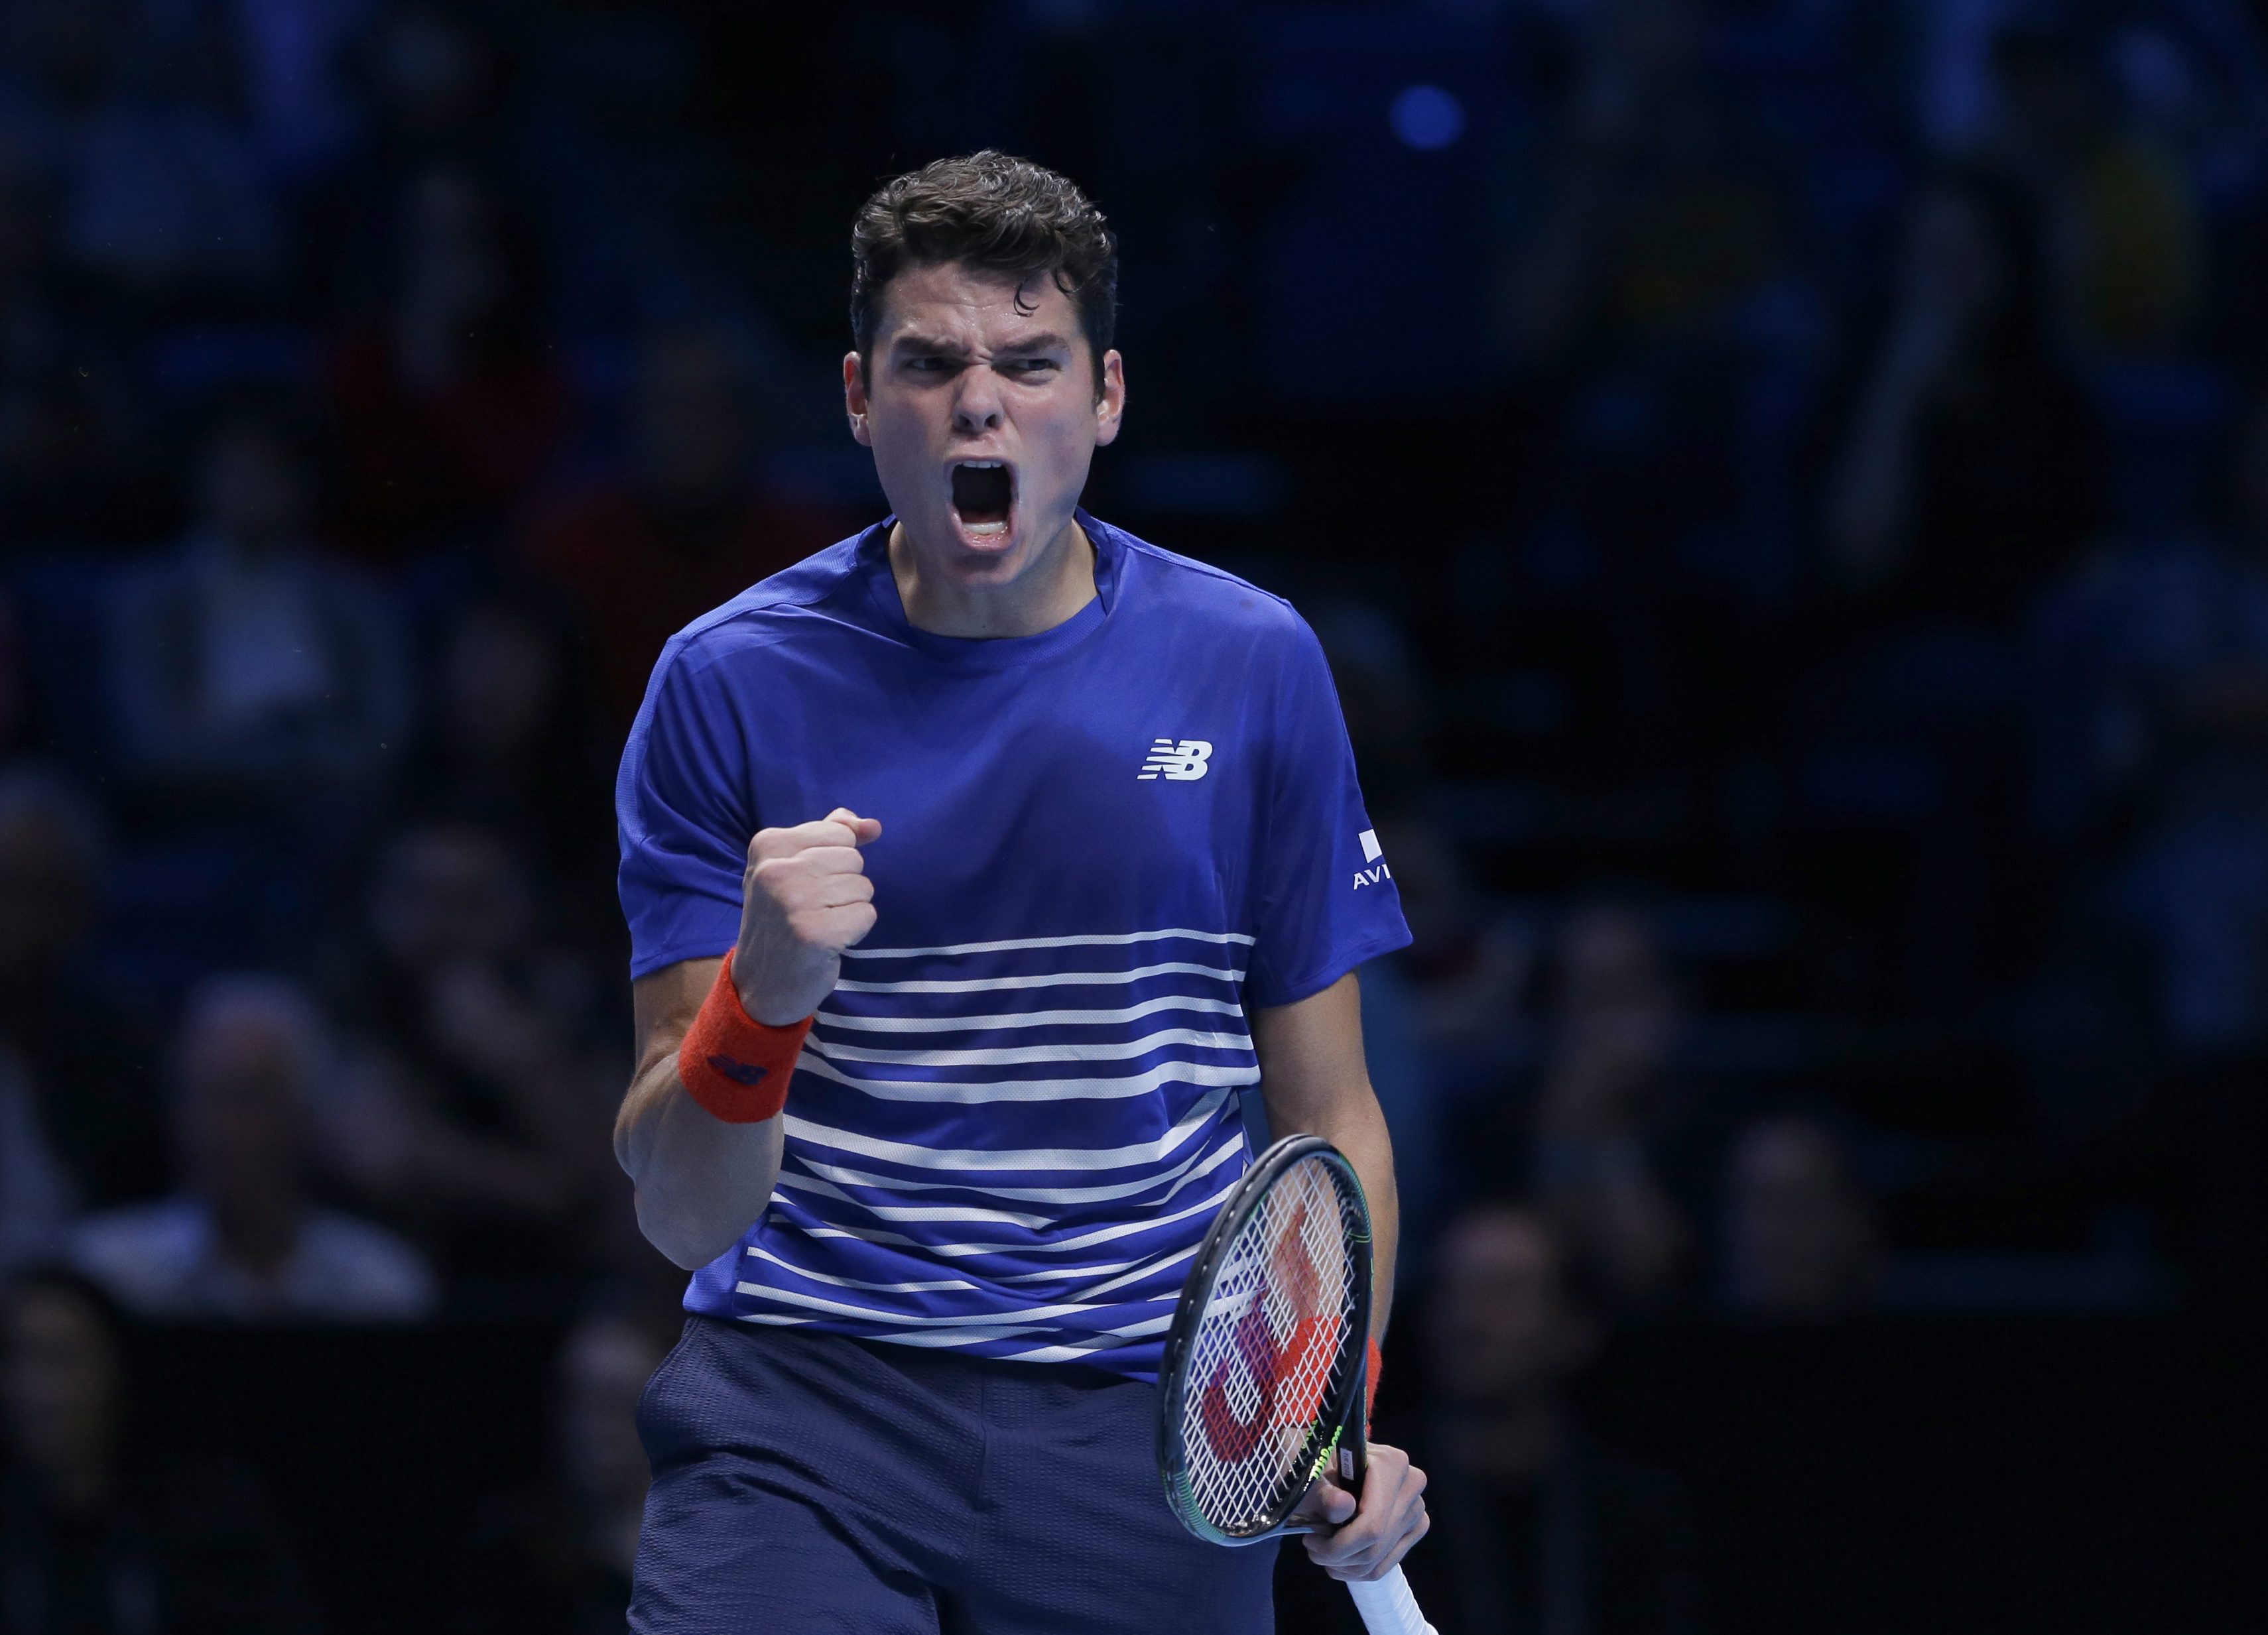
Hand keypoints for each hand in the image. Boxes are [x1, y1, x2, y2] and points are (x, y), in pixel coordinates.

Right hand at [734, 808, 881, 1024]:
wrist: (760, 985)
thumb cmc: (782, 921)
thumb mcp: (793, 868)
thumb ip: (832, 836)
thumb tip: (873, 825)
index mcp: (767, 845)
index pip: (840, 834)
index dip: (835, 863)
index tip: (806, 886)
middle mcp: (775, 870)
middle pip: (853, 859)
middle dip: (844, 886)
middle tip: (813, 910)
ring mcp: (793, 901)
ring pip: (863, 887)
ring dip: (849, 909)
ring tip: (819, 925)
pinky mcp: (815, 932)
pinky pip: (866, 914)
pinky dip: (854, 931)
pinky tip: (828, 942)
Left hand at [1291, 1443, 1428, 1581]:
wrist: (1337, 1467)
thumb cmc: (1321, 1465)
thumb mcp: (1312, 1474)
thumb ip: (1323, 1492)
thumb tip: (1344, 1508)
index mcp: (1393, 1464)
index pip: (1372, 1524)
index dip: (1339, 1543)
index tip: (1310, 1539)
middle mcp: (1412, 1485)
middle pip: (1375, 1544)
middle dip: (1338, 1555)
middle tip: (1312, 1548)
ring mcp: (1417, 1509)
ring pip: (1377, 1560)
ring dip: (1344, 1565)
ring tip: (1321, 1552)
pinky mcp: (1415, 1528)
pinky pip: (1384, 1565)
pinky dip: (1357, 1570)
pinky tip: (1338, 1560)